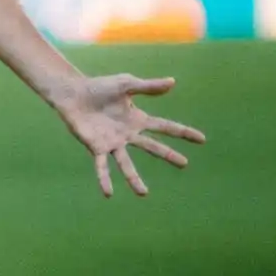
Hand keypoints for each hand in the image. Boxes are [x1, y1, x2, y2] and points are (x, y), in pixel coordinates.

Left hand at [52, 74, 206, 196]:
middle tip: (184, 164)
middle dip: (167, 154)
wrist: (73, 93)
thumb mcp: (126, 84)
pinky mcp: (96, 147)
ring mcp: (113, 143)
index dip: (183, 133)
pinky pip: (102, 166)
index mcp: (137, 119)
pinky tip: (109, 193)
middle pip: (151, 147)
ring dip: (134, 179)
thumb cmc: (99, 87)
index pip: (165, 127)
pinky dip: (104, 179)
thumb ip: (147, 87)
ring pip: (126, 164)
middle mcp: (128, 134)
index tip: (202, 139)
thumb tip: (172, 82)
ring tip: (144, 193)